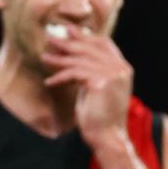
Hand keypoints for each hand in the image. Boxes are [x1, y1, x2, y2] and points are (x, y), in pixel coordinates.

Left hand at [41, 26, 132, 147]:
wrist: (107, 136)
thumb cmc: (100, 115)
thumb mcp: (98, 87)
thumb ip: (93, 69)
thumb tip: (74, 52)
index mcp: (123, 68)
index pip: (104, 44)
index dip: (85, 37)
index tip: (68, 31)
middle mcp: (120, 69)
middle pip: (90, 48)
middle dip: (68, 43)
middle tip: (50, 39)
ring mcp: (112, 75)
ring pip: (80, 60)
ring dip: (59, 60)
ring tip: (44, 58)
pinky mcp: (100, 83)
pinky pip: (75, 73)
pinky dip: (60, 76)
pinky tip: (50, 82)